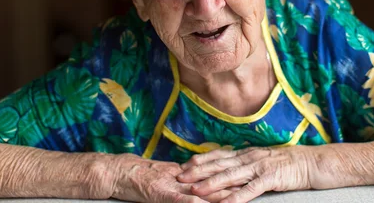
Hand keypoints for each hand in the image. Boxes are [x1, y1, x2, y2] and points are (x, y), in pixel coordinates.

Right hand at [107, 153, 239, 202]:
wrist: (121, 173)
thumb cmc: (142, 179)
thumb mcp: (168, 181)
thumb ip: (184, 184)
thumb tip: (201, 186)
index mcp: (188, 177)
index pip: (214, 179)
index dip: (232, 181)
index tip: (250, 181)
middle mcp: (185, 180)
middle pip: (214, 185)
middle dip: (233, 190)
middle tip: (252, 190)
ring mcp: (176, 187)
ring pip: (203, 193)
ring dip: (221, 198)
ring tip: (237, 199)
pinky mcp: (165, 194)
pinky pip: (183, 200)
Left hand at [177, 146, 313, 202]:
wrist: (315, 163)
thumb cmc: (291, 164)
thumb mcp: (266, 160)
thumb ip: (249, 164)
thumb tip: (232, 168)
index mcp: (248, 153)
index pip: (220, 155)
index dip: (201, 160)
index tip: (184, 165)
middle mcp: (250, 157)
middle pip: (220, 164)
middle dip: (198, 171)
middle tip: (179, 177)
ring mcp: (260, 167)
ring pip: (231, 176)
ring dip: (211, 184)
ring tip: (195, 190)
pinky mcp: (271, 178)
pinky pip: (250, 190)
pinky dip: (236, 197)